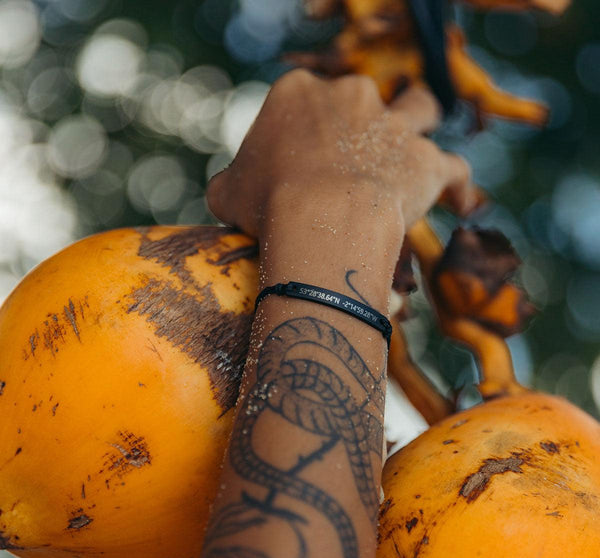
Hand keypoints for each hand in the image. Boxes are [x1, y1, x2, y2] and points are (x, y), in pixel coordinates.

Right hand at [207, 69, 473, 244]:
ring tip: (414, 151)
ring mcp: (395, 125)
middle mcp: (352, 96)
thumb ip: (232, 182)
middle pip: (363, 99)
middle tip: (351, 161)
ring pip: (420, 108)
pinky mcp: (426, 160)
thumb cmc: (267, 204)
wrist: (319, 220)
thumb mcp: (227, 192)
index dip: (306, 132)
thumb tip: (230, 193)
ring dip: (418, 125)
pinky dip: (457, 187)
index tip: (302, 162)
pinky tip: (462, 203)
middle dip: (359, 124)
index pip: (306, 101)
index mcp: (299, 93)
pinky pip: (454, 171)